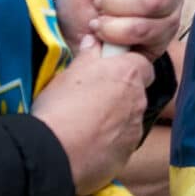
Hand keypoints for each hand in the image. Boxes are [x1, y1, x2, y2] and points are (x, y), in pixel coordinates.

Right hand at [32, 37, 154, 195]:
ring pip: (129, 120)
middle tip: (91, 99)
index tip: (110, 72)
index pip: (142, 64)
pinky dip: (109, 143)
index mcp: (128, 74)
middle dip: (119, 95)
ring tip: (84, 125)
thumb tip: (94, 41)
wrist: (52, 151)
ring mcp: (135, 129)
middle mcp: (139, 100)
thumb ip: (88, 56)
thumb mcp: (69, 73)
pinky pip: (121, 144)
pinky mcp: (127, 154)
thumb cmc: (59, 106)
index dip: (127, 67)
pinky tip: (86, 144)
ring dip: (114, 120)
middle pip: (136, 93)